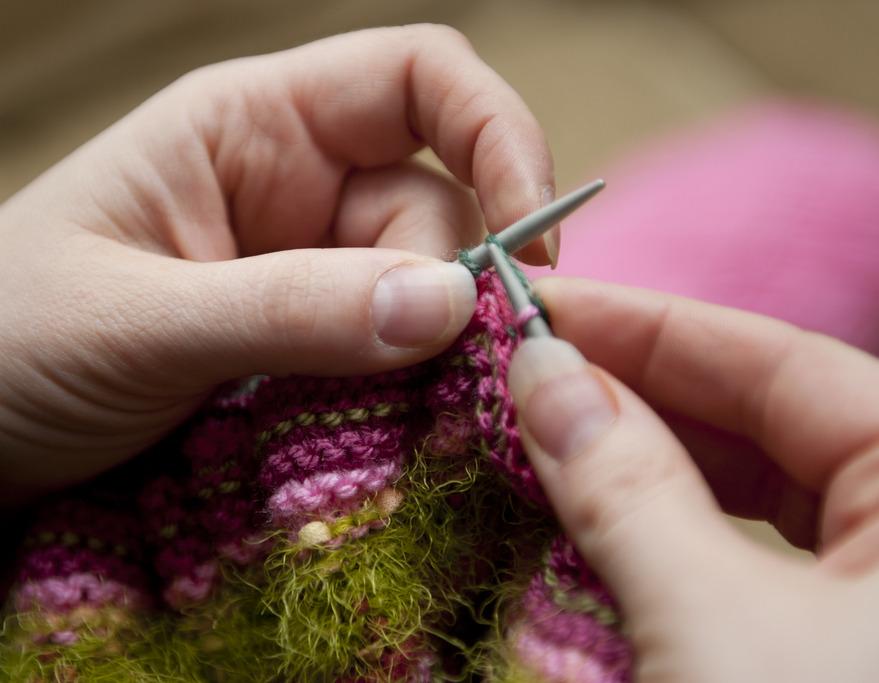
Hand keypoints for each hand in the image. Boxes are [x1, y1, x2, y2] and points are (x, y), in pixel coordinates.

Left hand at [0, 24, 555, 501]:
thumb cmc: (5, 344)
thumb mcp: (135, 320)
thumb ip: (289, 309)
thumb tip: (449, 305)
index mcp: (255, 128)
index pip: (419, 79)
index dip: (497, 134)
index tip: (531, 240)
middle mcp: (300, 190)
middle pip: (440, 210)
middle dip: (454, 287)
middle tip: (439, 375)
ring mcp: (312, 275)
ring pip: (427, 296)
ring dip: (429, 357)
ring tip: (380, 423)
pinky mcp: (316, 350)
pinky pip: (397, 358)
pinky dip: (411, 395)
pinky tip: (383, 436)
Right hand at [509, 277, 878, 681]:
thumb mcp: (716, 624)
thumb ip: (629, 492)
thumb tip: (543, 373)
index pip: (786, 364)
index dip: (654, 327)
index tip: (548, 308)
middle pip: (765, 423)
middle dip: (638, 394)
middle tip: (530, 373)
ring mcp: (871, 595)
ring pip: (750, 495)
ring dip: (640, 467)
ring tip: (544, 440)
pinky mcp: (831, 647)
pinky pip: (745, 563)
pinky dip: (666, 540)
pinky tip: (596, 523)